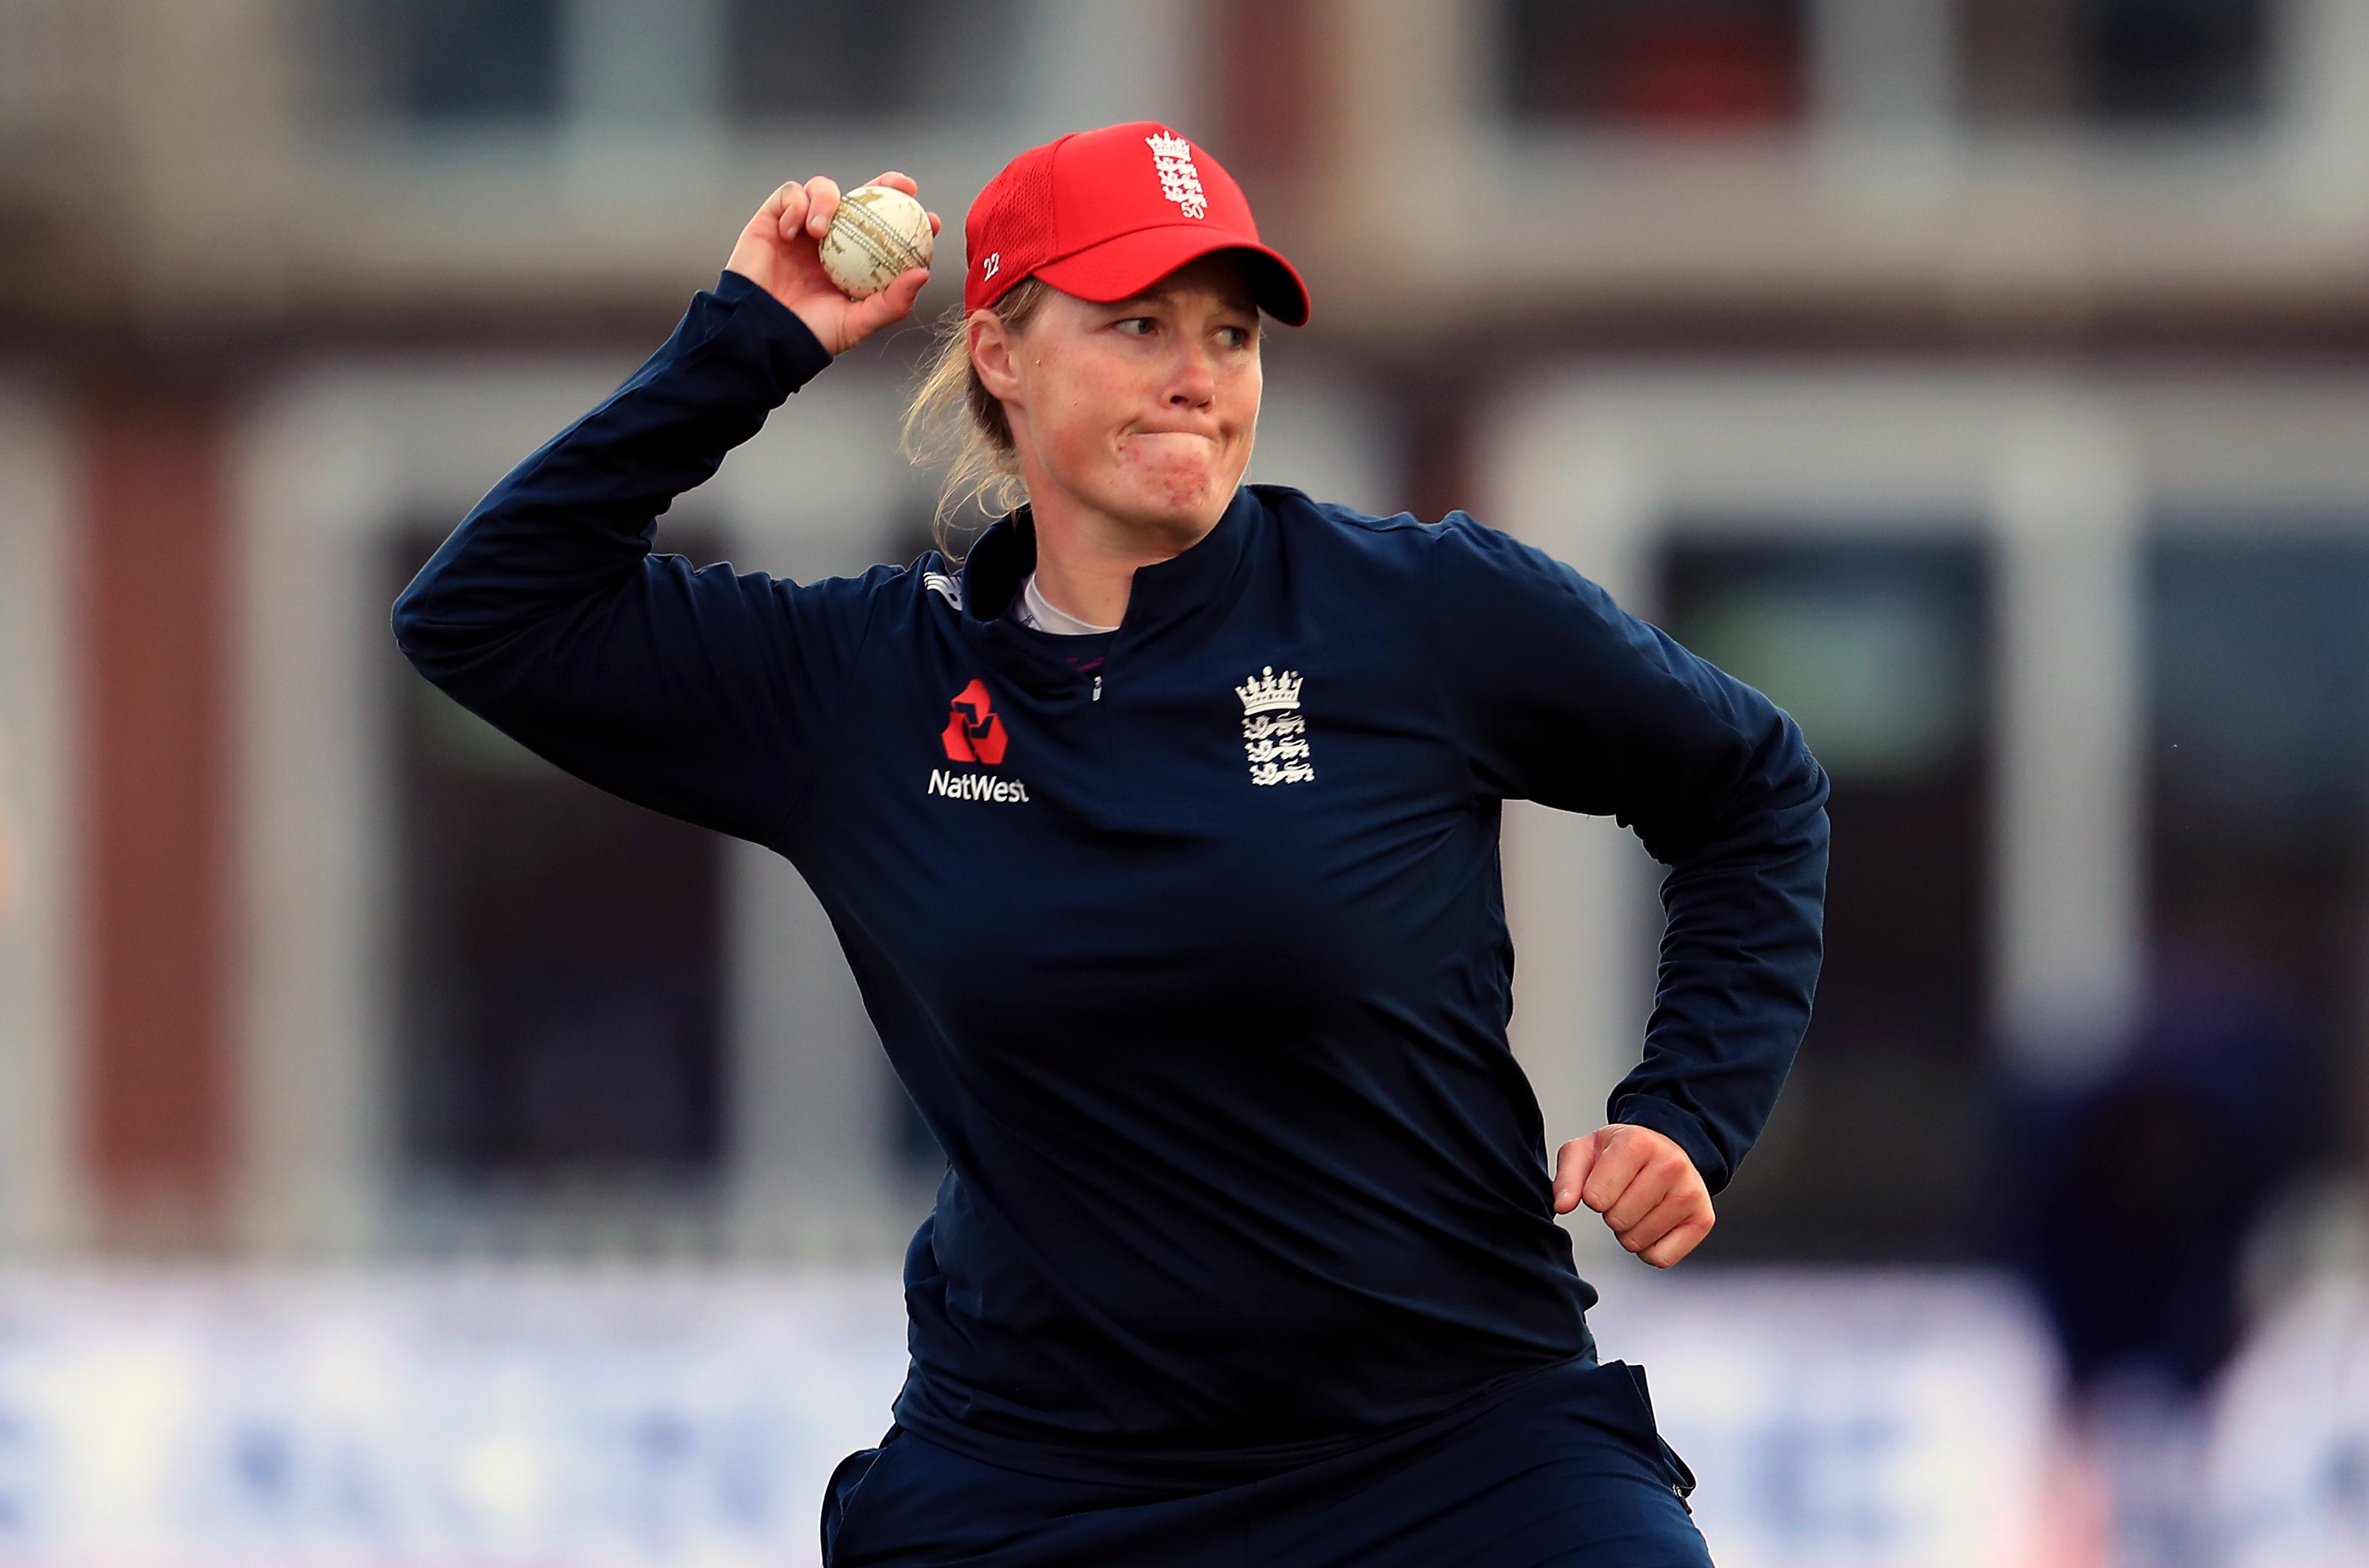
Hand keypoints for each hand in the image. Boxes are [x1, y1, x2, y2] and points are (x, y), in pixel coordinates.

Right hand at [724, 172, 942, 355]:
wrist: (762, 333)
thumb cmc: (810, 332)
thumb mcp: (858, 323)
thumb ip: (892, 303)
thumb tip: (923, 274)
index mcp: (854, 259)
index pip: (884, 230)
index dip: (908, 218)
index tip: (930, 219)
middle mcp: (830, 238)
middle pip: (860, 198)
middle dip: (884, 184)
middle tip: (901, 185)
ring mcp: (802, 226)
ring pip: (823, 188)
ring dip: (827, 200)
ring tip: (821, 229)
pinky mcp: (772, 219)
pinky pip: (788, 195)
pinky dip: (794, 206)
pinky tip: (795, 231)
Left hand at [1553, 1124, 1714, 1267]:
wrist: (1664, 1149)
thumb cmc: (1619, 1154)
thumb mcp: (1584, 1153)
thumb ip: (1566, 1178)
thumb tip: (1562, 1205)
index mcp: (1637, 1143)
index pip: (1596, 1198)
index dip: (1592, 1197)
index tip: (1603, 1183)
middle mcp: (1670, 1164)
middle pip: (1618, 1221)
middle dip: (1611, 1215)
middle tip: (1623, 1196)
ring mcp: (1690, 1192)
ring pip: (1638, 1242)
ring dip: (1629, 1232)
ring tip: (1639, 1207)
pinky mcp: (1703, 1219)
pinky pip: (1660, 1258)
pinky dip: (1650, 1250)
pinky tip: (1654, 1224)